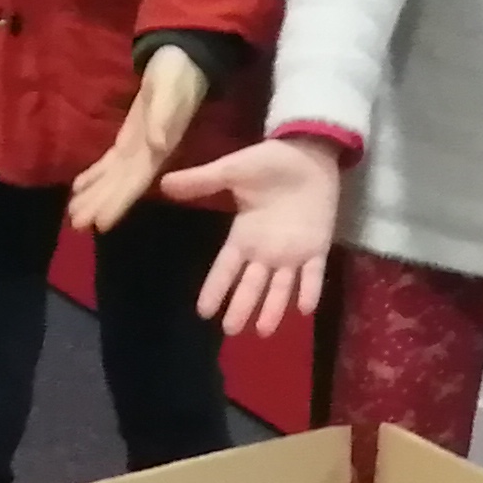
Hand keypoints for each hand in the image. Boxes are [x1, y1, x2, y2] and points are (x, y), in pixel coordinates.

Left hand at [65, 45, 208, 235]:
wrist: (181, 60)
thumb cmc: (177, 76)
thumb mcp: (170, 92)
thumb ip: (163, 118)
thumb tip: (158, 145)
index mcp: (157, 149)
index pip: (135, 182)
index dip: (119, 203)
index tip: (101, 224)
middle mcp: (146, 155)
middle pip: (120, 186)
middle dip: (100, 206)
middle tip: (76, 227)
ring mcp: (136, 148)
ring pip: (112, 179)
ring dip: (94, 197)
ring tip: (73, 216)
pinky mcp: (128, 138)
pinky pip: (109, 163)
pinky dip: (94, 176)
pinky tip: (78, 188)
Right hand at [162, 135, 339, 337]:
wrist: (308, 151)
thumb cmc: (269, 162)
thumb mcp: (232, 170)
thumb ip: (201, 181)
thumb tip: (164, 183)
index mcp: (244, 236)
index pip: (226, 269)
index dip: (215, 289)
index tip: (203, 312)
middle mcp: (266, 252)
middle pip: (251, 285)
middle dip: (241, 307)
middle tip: (230, 331)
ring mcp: (292, 252)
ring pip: (280, 287)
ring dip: (273, 308)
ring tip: (263, 331)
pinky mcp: (317, 247)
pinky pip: (313, 273)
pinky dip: (309, 289)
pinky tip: (304, 308)